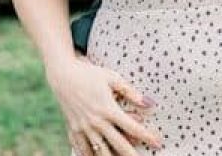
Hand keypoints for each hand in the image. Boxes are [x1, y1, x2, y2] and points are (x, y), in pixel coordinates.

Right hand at [45, 54, 161, 154]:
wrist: (62, 75)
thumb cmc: (90, 74)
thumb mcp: (112, 78)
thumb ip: (131, 92)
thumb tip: (150, 103)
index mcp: (108, 109)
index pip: (132, 127)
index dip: (147, 136)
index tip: (158, 143)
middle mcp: (97, 122)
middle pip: (119, 144)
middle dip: (132, 154)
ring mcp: (84, 128)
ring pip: (100, 151)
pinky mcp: (73, 130)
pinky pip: (82, 149)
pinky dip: (90, 155)